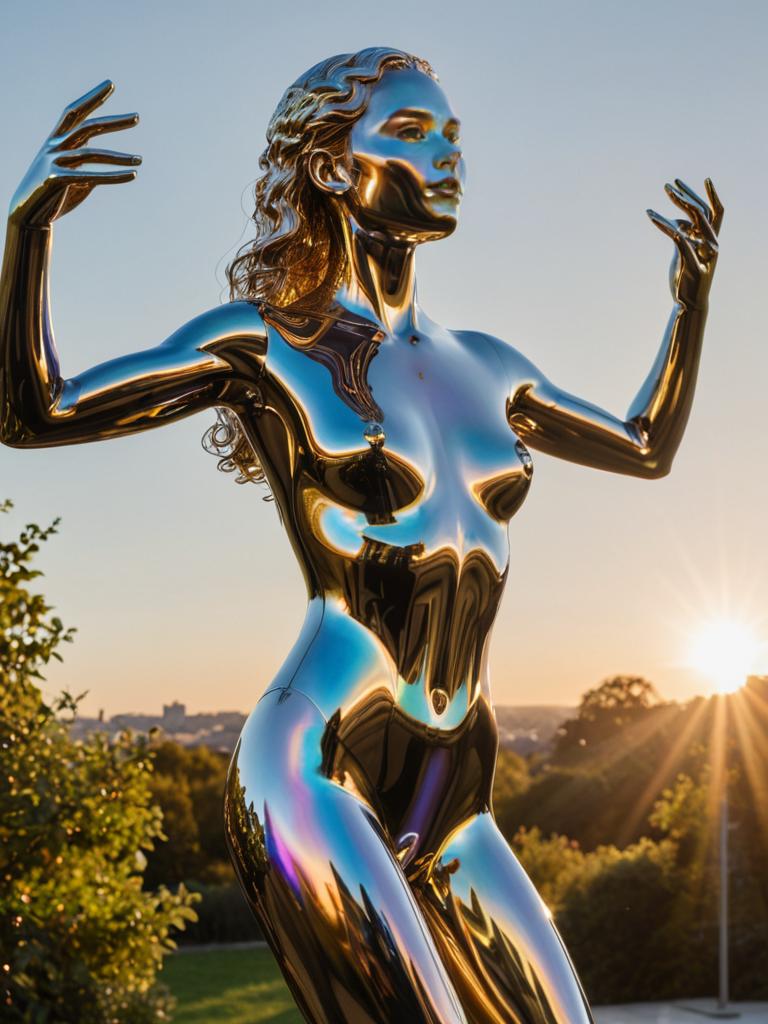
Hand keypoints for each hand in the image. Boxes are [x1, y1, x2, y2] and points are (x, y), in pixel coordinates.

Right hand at [9, 80, 139, 228]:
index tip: (110, 84)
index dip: (92, 98)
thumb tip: (110, 162)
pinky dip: (113, 176)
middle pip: (87, 128)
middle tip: (137, 117)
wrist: (29, 212)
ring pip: (92, 154)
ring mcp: (54, 161)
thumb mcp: (74, 175)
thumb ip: (88, 165)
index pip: (75, 112)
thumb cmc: (53, 193)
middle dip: (113, 122)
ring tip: (140, 159)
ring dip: (119, 157)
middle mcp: (54, 146)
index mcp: (56, 140)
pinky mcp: (56, 179)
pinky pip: (90, 176)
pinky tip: (132, 175)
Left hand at [647, 178, 722, 309]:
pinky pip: (677, 235)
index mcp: (712, 240)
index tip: (699, 181)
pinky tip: (651, 215)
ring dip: (678, 202)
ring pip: (693, 219)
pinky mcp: (689, 259)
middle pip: (703, 211)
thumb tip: (676, 221)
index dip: (709, 195)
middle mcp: (711, 243)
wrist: (689, 302)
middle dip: (687, 194)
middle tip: (669, 184)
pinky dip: (664, 223)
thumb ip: (684, 235)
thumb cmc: (687, 276)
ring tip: (664, 191)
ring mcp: (702, 251)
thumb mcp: (685, 252)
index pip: (715, 212)